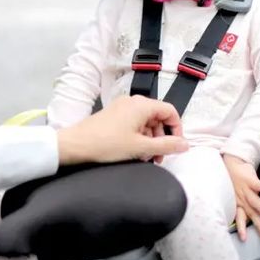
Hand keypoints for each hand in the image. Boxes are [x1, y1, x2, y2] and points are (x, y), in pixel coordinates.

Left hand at [56, 95, 187, 165]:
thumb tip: (185, 144)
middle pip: (158, 117)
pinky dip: (138, 137)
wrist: (75, 145)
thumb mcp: (141, 148)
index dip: (176, 129)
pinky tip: (134, 152)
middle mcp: (132, 102)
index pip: (170, 111)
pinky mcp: (113, 116)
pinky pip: (133, 124)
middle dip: (161, 138)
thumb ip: (166, 146)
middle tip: (158, 157)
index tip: (175, 146)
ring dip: (150, 140)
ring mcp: (121, 108)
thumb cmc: (105, 144)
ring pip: (145, 122)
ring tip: (145, 157)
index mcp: (142, 105)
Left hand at [223, 154, 259, 241]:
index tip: (244, 239)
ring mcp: (246, 189)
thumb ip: (240, 205)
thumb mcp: (233, 194)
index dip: (241, 228)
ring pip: (256, 203)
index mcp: (237, 203)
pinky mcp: (250, 180)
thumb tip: (248, 217)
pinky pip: (259, 186)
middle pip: (251, 215)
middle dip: (259, 226)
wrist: (231, 163)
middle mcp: (241, 198)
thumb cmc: (232, 180)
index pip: (239, 218)